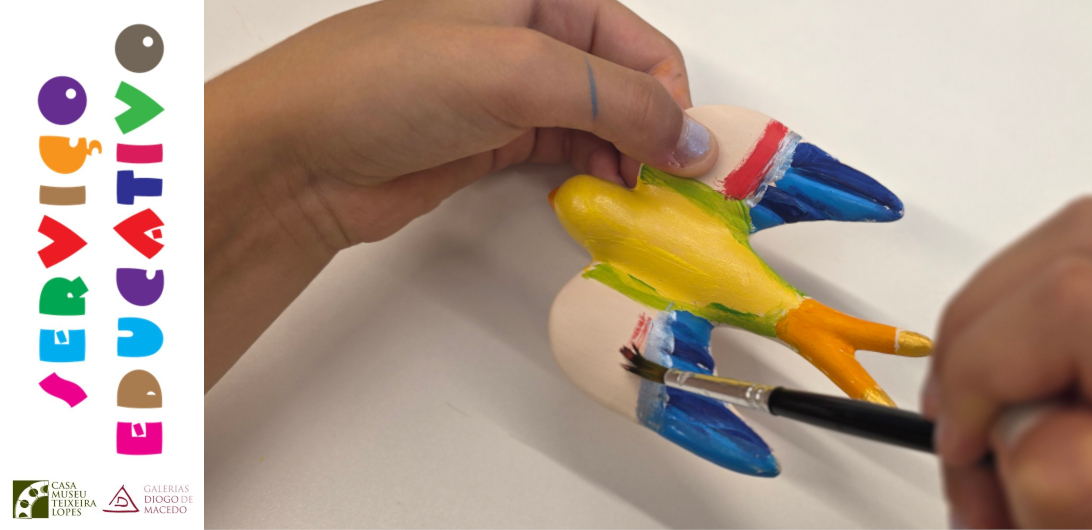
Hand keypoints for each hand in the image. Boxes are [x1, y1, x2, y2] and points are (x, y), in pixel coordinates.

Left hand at [205, 0, 715, 389]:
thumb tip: (692, 140)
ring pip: (601, 123)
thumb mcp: (515, 71)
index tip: (689, 159)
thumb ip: (616, 100)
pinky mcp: (493, 139)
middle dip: (655, 133)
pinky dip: (593, 176)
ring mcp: (510, 89)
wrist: (294, 156)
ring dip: (628, 161)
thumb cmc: (383, 85)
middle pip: (627, 84)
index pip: (640, 44)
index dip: (672, 100)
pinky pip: (567, 153)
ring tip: (641, 203)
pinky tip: (603, 200)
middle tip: (674, 191)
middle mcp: (528, 34)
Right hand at [923, 197, 1091, 527]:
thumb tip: (1042, 432)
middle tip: (975, 458)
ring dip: (997, 344)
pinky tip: (1031, 438)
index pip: (1087, 304)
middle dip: (985, 343)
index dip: (988, 362)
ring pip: (1078, 251)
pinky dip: (1026, 350)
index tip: (966, 450)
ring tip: (998, 458)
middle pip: (1081, 249)